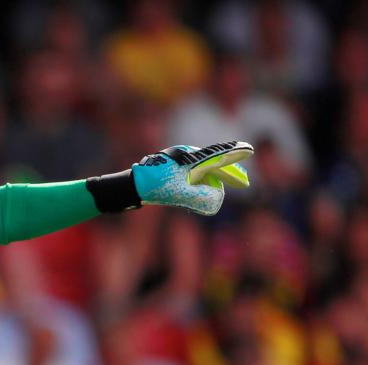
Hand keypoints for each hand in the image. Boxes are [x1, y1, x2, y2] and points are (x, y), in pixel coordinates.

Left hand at [132, 141, 252, 215]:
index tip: (249, 150)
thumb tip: (218, 199)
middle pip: (213, 163)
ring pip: (202, 170)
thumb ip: (200, 197)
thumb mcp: (179, 194)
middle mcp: (185, 156)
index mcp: (189, 158)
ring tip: (223, 189)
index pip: (218, 156)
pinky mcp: (171, 170)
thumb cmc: (154, 187)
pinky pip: (192, 175)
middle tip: (243, 181)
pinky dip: (201, 183)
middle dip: (228, 173)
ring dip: (213, 181)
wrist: (130, 186)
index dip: (234, 156)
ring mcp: (178, 162)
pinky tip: (204, 191)